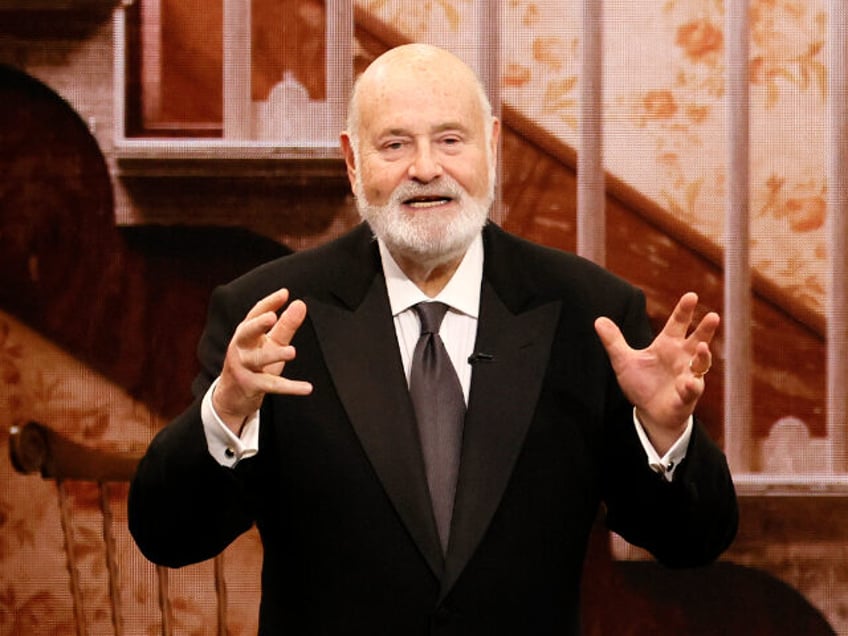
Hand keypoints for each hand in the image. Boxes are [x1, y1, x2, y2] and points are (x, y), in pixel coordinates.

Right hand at [213, 288, 312, 433]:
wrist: (232, 396)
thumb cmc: (254, 364)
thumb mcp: (270, 343)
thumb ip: (286, 325)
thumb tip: (300, 303)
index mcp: (245, 333)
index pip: (254, 314)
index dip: (269, 303)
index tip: (284, 293)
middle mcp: (241, 347)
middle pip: (247, 332)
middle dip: (258, 324)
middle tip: (271, 317)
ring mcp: (243, 367)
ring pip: (258, 359)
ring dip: (274, 354)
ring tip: (292, 352)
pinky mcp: (250, 386)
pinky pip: (272, 385)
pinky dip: (290, 387)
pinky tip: (307, 387)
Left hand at [594, 292, 718, 454]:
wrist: (648, 412)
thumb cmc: (642, 384)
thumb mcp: (624, 361)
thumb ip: (614, 341)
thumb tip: (599, 320)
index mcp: (668, 345)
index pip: (678, 323)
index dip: (684, 310)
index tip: (691, 296)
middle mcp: (682, 358)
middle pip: (698, 339)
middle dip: (706, 329)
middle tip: (713, 316)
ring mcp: (687, 376)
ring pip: (701, 364)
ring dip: (703, 356)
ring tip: (702, 347)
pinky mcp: (687, 395)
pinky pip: (691, 389)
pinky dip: (691, 386)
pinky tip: (689, 383)